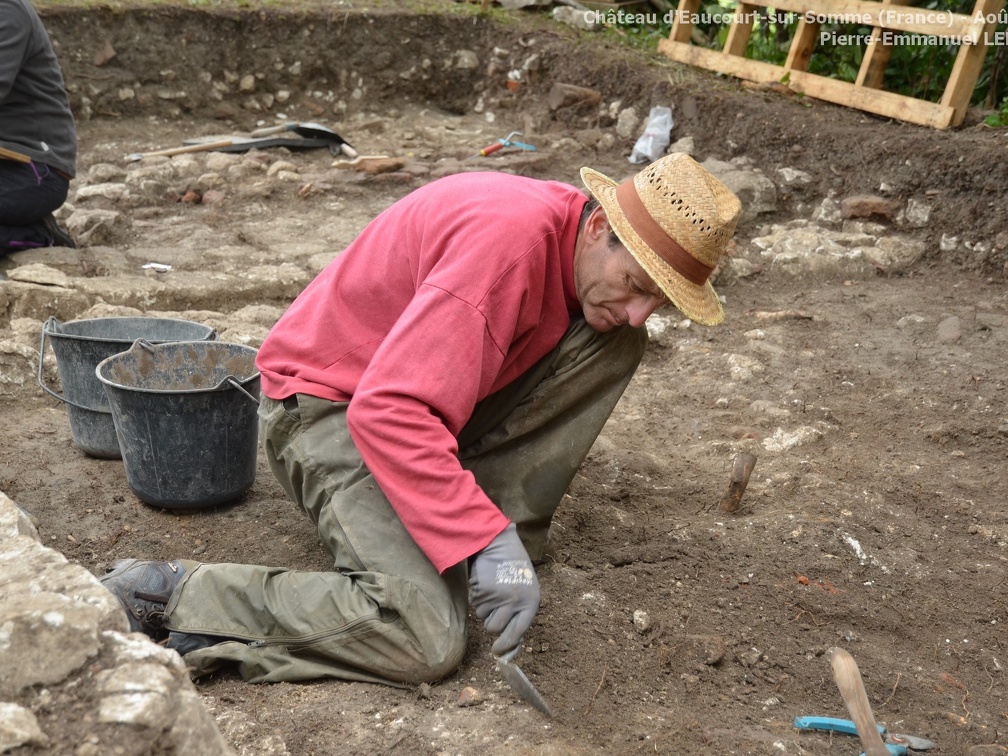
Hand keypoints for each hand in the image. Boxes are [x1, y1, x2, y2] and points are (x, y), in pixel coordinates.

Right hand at [468, 523, 539, 656]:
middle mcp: (515, 603)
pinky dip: (477, 598)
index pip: (518, 633)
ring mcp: (498, 599)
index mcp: (530, 603)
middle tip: (492, 616)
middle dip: (492, 624)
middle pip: (496, 630)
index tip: (498, 652)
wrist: (497, 544)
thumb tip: (511, 642)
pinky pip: (475, 606)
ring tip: (492, 590)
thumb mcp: (525, 589)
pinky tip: (485, 584)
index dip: (507, 645)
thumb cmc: (513, 568)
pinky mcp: (482, 593)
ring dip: (484, 609)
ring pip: (483, 619)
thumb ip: (520, 612)